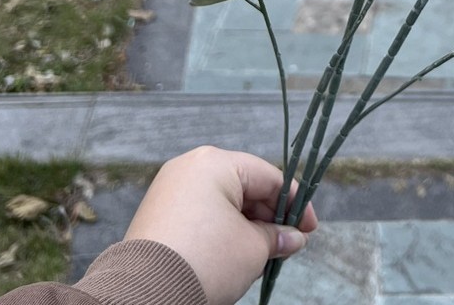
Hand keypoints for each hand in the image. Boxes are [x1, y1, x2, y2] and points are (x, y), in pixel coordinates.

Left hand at [124, 146, 318, 304]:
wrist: (144, 296)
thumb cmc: (204, 261)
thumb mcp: (252, 248)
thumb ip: (277, 237)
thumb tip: (293, 238)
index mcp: (215, 162)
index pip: (268, 177)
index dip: (295, 204)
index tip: (310, 228)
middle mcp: (190, 167)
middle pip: (244, 188)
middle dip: (267, 218)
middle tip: (286, 246)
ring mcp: (169, 190)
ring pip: (222, 203)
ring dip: (245, 227)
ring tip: (259, 257)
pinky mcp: (156, 214)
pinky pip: (200, 215)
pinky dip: (220, 232)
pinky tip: (232, 257)